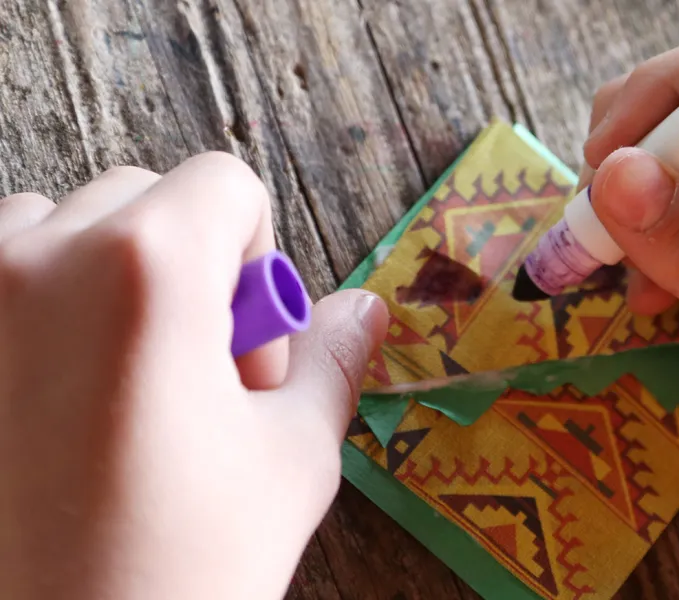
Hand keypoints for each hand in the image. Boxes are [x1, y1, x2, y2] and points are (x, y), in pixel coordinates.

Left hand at [0, 154, 387, 598]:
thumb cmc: (178, 571)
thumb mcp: (291, 461)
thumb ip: (330, 362)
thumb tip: (362, 310)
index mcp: (148, 270)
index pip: (224, 184)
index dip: (260, 259)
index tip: (251, 350)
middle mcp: (40, 262)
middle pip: (140, 199)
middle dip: (187, 271)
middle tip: (198, 382)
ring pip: (52, 230)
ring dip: (100, 280)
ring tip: (125, 389)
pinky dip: (31, 313)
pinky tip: (59, 405)